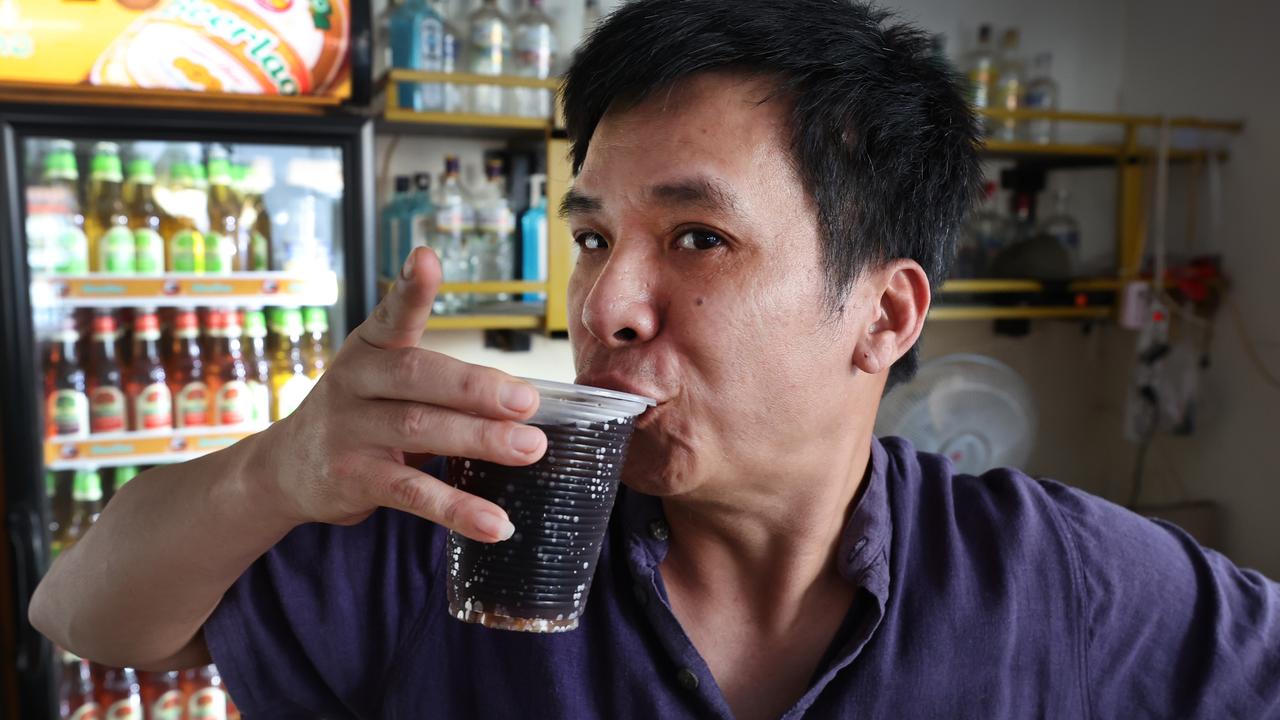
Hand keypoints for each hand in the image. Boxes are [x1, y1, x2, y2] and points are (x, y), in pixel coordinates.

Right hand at [256, 247, 545, 541]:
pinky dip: (456, 508)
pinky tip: (495, 523)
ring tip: (531, 449)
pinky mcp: (351, 478)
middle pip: (417, 375)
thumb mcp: (387, 385)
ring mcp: (349, 430)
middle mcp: (354, 382)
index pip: (391, 313)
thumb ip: (442, 385)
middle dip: (476, 387)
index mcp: (370, 349)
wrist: (285, 470)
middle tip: (527, 400)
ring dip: (480, 440)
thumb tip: (524, 400)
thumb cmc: (361, 417)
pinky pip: (411, 492)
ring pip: (419, 430)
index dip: (410, 289)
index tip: (426, 259)